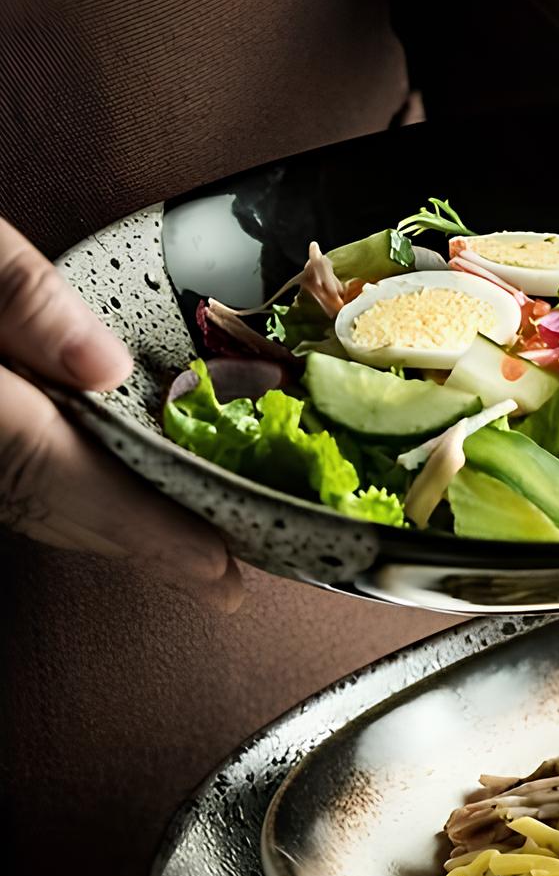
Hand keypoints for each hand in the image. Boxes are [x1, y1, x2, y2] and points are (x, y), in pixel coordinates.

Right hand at [0, 217, 240, 607]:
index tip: (220, 571)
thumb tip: (103, 364)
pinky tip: (89, 499)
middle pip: (51, 511)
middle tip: (221, 579)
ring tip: (177, 552)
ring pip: (21, 509)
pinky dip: (52, 499)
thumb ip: (18, 297)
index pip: (70, 483)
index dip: (152, 535)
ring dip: (98, 530)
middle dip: (140, 546)